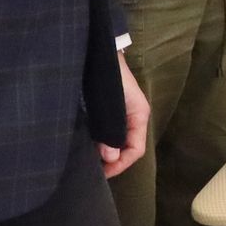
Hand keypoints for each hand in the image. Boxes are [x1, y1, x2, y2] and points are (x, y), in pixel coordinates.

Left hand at [98, 52, 148, 177]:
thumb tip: (109, 156)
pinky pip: (108, 132)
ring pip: (117, 141)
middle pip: (127, 148)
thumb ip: (111, 131)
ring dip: (105, 152)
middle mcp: (133, 118)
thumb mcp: (111, 106)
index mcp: (139, 117)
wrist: (99, 53)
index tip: (102, 172)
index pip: (136, 150)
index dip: (120, 164)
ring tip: (88, 160)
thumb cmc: (109, 77)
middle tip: (93, 170)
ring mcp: (122, 114)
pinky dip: (100, 141)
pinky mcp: (109, 111)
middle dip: (112, 161)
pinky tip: (87, 145)